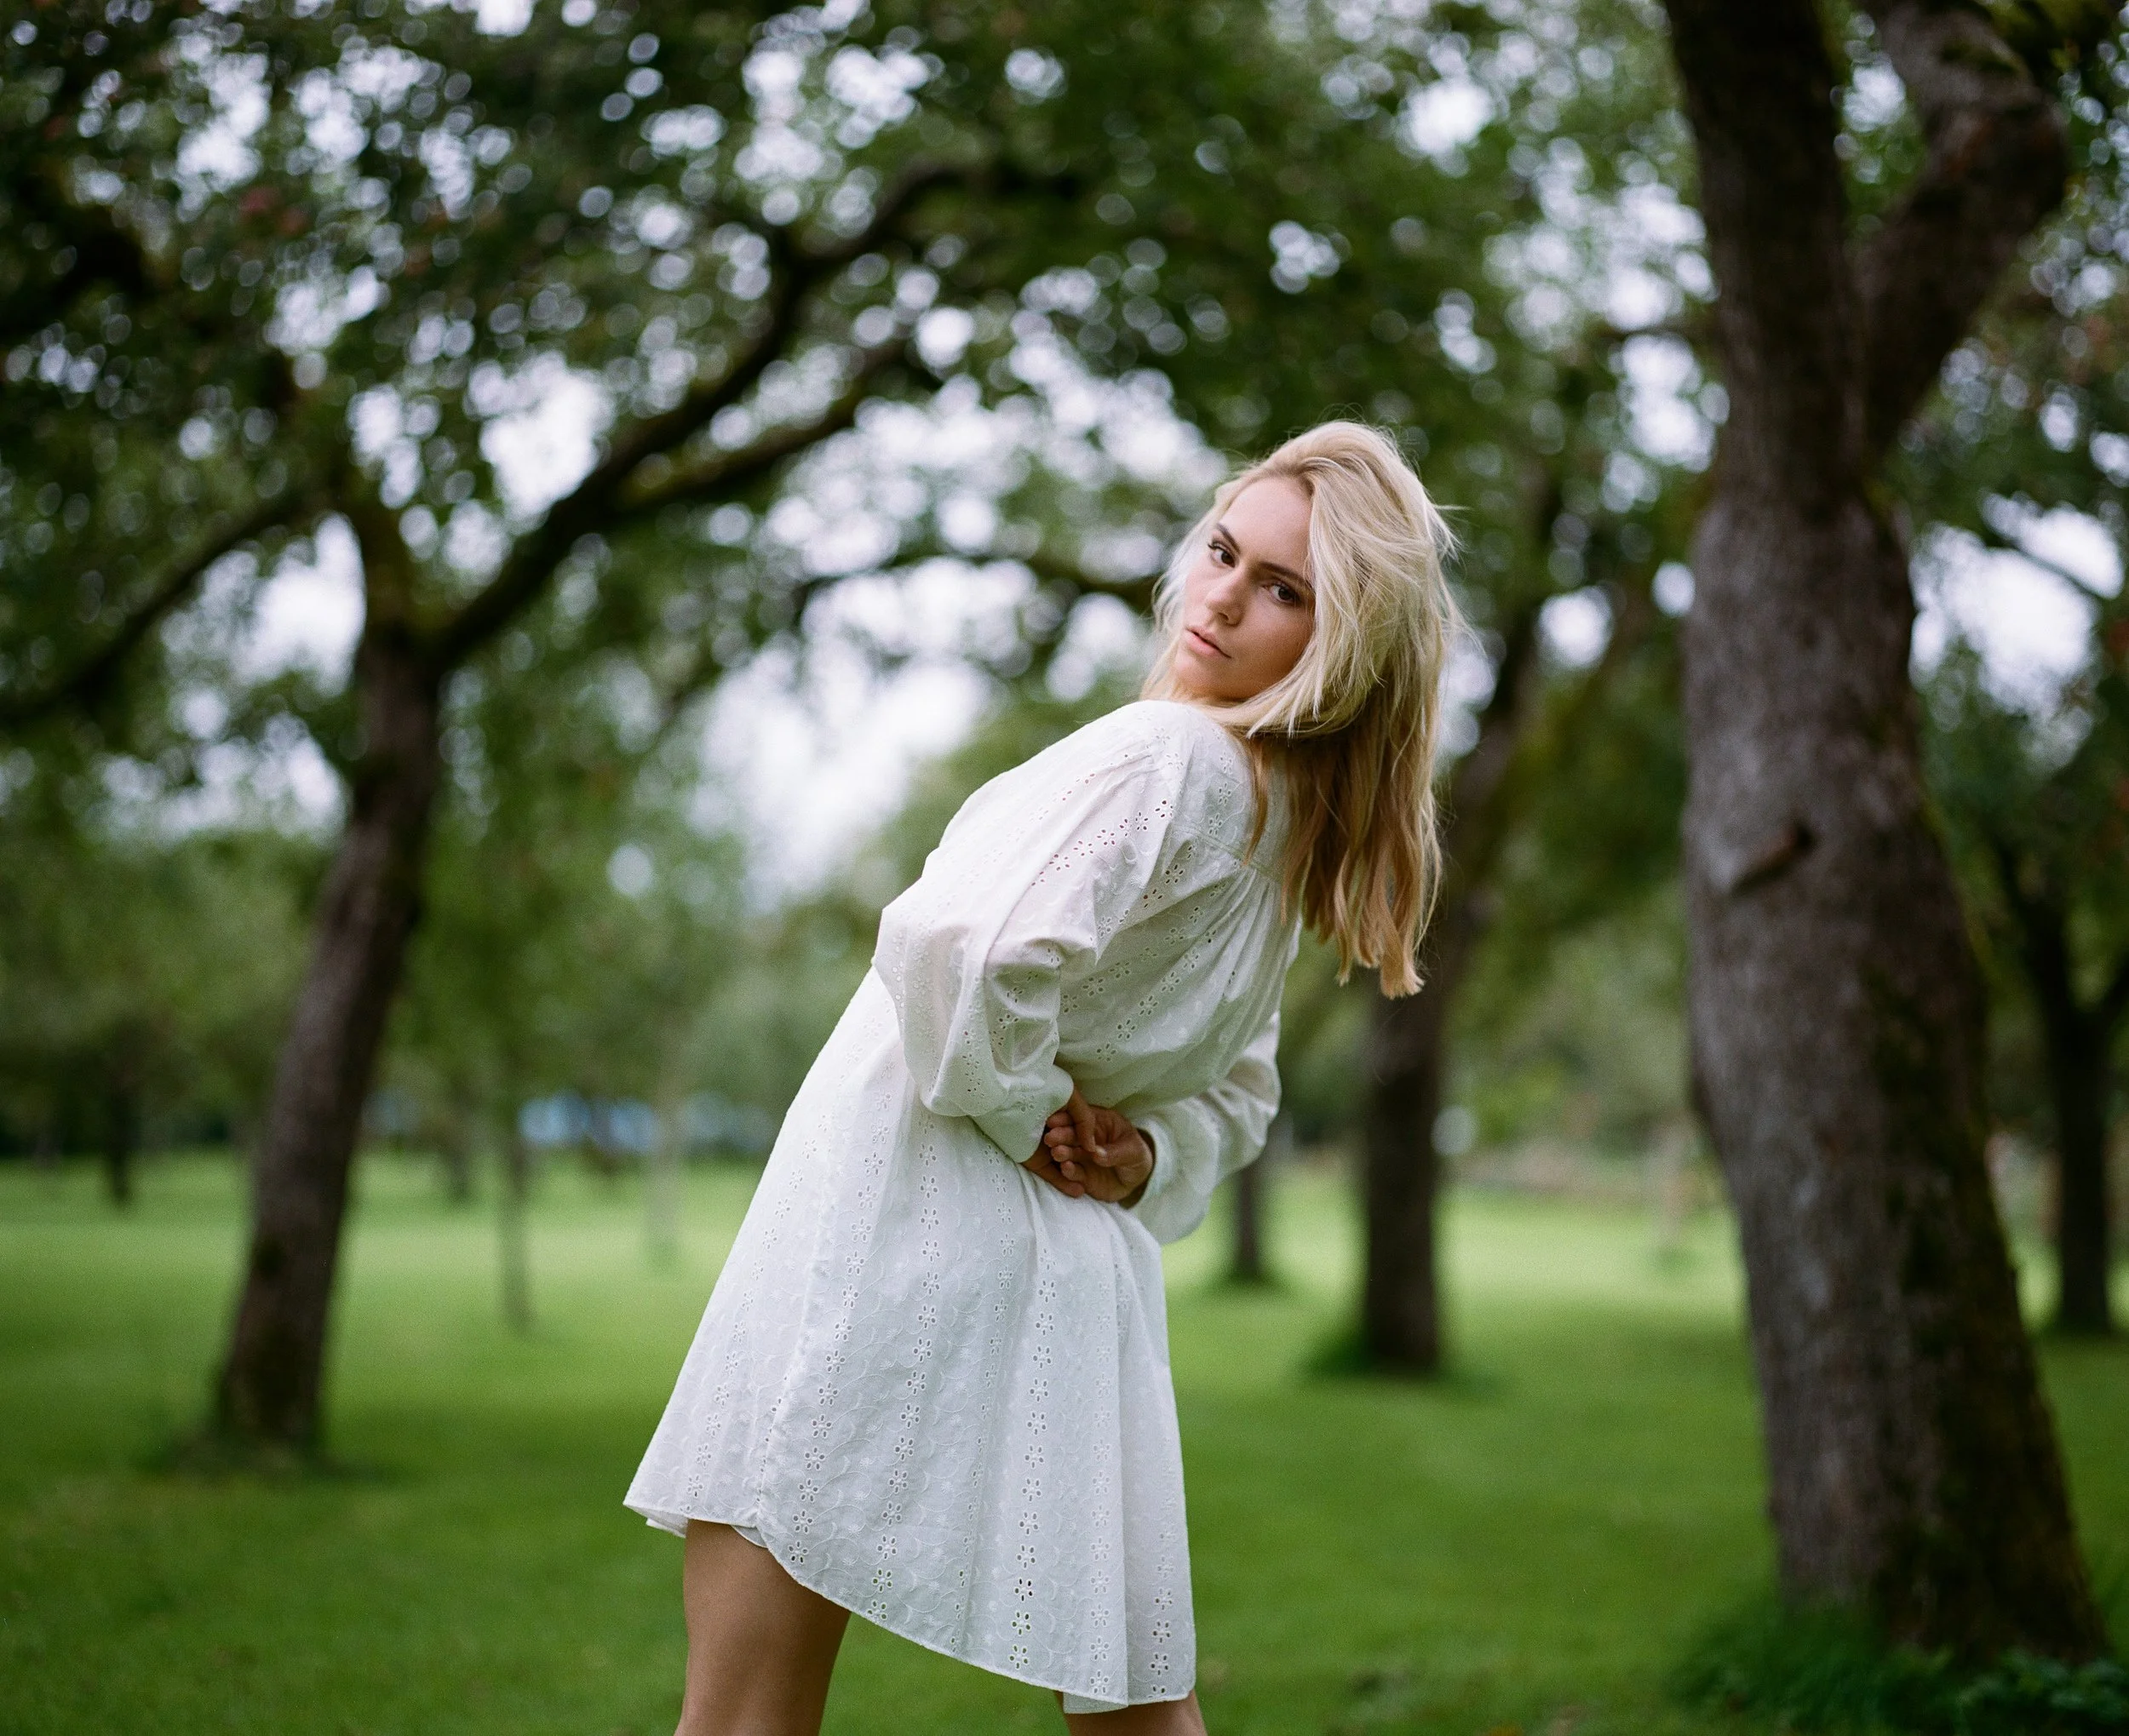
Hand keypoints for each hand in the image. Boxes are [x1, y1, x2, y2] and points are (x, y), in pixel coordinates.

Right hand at [1028, 1082, 1153, 1205]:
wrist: (1136, 1179)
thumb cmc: (1136, 1155)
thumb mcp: (1133, 1150)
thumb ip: (1116, 1152)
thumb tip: (1097, 1154)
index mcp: (1096, 1123)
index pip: (1081, 1119)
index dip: (1068, 1119)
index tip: (1055, 1121)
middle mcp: (1084, 1138)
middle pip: (1070, 1135)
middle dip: (1060, 1136)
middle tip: (1050, 1139)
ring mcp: (1081, 1156)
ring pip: (1068, 1154)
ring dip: (1062, 1153)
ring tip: (1057, 1153)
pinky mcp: (1081, 1175)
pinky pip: (1074, 1173)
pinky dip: (1069, 1171)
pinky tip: (1066, 1169)